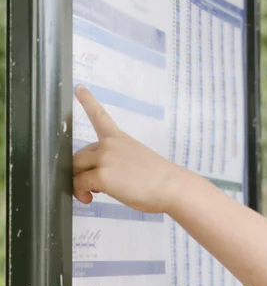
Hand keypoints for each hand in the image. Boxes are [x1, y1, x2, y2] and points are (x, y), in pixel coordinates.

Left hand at [73, 85, 184, 213]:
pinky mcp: (101, 175)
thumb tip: (96, 180)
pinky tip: (91, 198)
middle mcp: (109, 144)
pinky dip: (80, 193)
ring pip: (75, 169)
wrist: (171, 186)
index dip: (87, 101)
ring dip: (79, 182)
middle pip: (79, 155)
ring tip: (92, 193)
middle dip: (82, 171)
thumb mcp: (137, 160)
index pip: (100, 116)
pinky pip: (78, 183)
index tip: (78, 87)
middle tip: (94, 186)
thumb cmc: (160, 178)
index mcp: (119, 139)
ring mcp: (105, 158)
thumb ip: (116, 162)